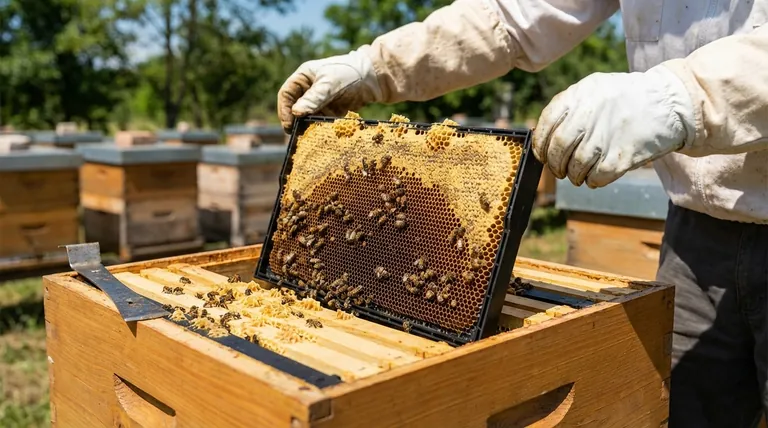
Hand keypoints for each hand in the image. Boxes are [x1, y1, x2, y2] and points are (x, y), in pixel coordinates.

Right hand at [277, 48, 382, 132]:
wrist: (374, 77)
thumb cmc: (349, 73)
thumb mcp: (330, 84)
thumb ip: (314, 98)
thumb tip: (296, 113)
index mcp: (303, 77)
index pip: (286, 94)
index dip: (284, 110)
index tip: (289, 124)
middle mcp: (309, 89)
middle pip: (295, 108)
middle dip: (296, 122)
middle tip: (298, 135)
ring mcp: (320, 101)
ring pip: (308, 117)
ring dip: (308, 127)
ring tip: (309, 137)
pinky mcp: (331, 110)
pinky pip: (321, 121)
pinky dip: (320, 129)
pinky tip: (322, 135)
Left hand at [532, 65, 694, 187]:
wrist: (672, 102)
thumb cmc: (628, 98)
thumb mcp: (596, 89)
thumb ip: (570, 107)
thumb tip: (543, 135)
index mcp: (580, 94)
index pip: (546, 123)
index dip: (540, 144)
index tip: (542, 154)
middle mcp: (589, 114)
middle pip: (558, 148)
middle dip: (554, 164)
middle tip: (559, 170)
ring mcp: (606, 135)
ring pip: (575, 165)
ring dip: (573, 175)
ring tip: (578, 175)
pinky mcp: (622, 155)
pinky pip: (596, 177)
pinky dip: (592, 181)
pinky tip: (595, 178)